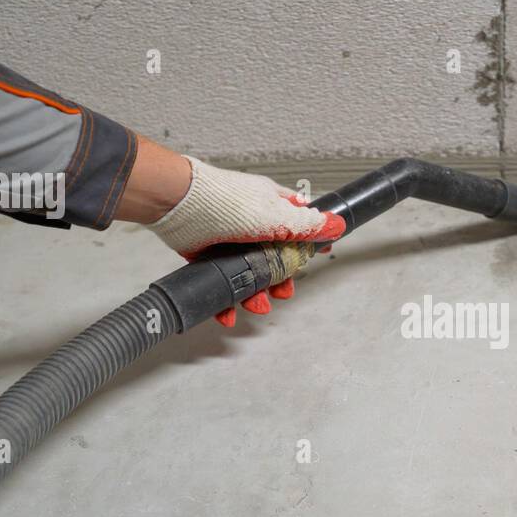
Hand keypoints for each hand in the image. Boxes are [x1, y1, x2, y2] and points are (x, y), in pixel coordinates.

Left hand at [123, 140, 343, 320]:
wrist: (180, 205)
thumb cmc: (228, 204)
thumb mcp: (277, 216)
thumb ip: (306, 225)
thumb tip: (337, 224)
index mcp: (272, 207)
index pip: (299, 224)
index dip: (310, 242)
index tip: (318, 255)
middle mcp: (252, 224)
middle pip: (275, 258)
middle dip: (281, 279)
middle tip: (282, 291)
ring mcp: (229, 240)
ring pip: (249, 274)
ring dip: (255, 294)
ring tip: (256, 306)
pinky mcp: (207, 255)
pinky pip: (222, 282)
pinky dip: (226, 301)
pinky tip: (228, 313)